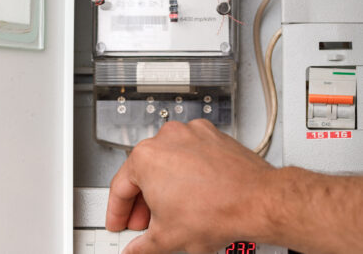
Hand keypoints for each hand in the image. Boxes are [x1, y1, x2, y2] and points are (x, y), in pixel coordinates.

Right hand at [106, 119, 274, 253]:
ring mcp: (191, 133)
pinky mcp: (210, 134)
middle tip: (145, 222)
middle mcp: (166, 138)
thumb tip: (135, 251)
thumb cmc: (218, 210)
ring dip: (164, 184)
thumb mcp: (167, 238)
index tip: (120, 222)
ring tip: (172, 207)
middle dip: (142, 202)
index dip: (117, 212)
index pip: (119, 188)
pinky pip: (190, 153)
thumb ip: (142, 247)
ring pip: (167, 161)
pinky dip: (186, 170)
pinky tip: (192, 189)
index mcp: (146, 157)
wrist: (258, 199)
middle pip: (143, 173)